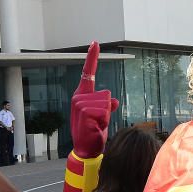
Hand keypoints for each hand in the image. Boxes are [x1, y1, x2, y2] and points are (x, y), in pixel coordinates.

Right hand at [71, 41, 118, 157]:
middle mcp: (78, 98)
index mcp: (81, 95)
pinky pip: (105, 113)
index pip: (87, 73)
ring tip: (96, 125)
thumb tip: (114, 100)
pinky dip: (104, 122)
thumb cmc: (93, 131)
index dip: (92, 57)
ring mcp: (80, 105)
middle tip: (97, 121)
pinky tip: (95, 128)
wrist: (86, 148)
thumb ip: (107, 105)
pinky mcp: (85, 114)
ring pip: (106, 104)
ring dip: (105, 117)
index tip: (95, 43)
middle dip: (107, 110)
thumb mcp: (102, 115)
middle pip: (106, 95)